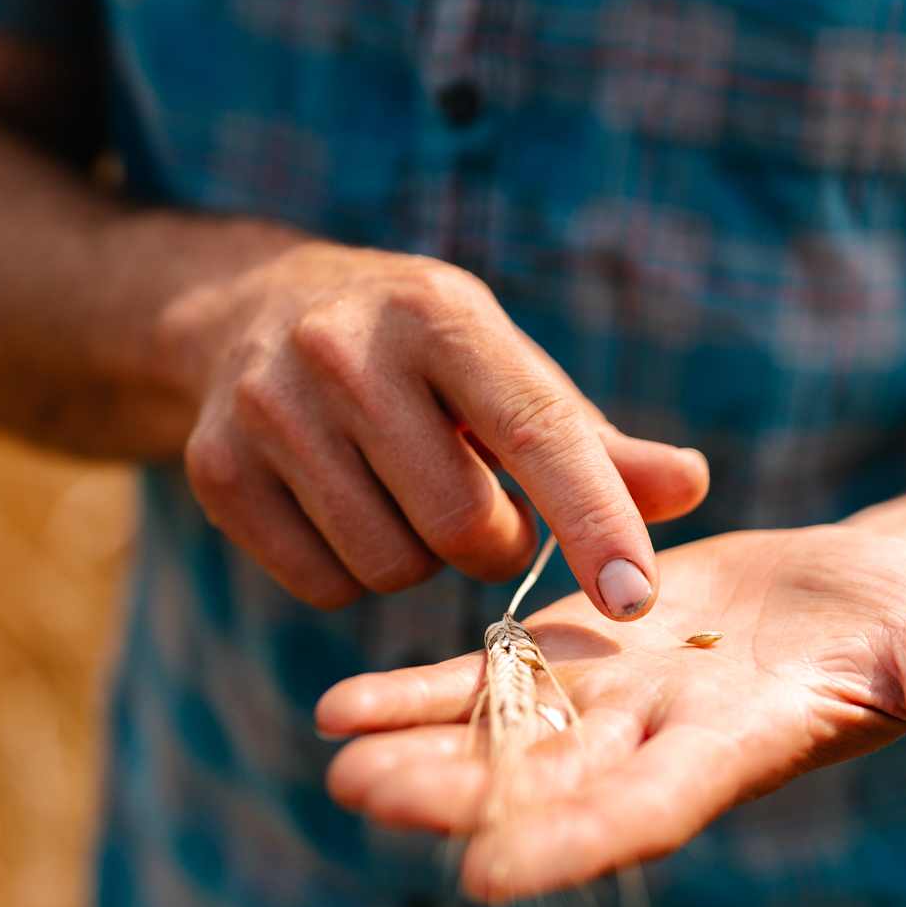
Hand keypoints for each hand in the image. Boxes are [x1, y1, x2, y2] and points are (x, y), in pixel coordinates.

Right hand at [167, 242, 708, 616]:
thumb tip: (691, 487)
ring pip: (389, 567)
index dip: (594, 519)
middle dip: (490, 545)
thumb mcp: (509, 376)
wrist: (252, 310)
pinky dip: (350, 575)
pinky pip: (322, 585)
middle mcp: (344, 349)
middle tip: (475, 504)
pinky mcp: (214, 466)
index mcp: (441, 314)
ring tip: (402, 495)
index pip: (536, 432)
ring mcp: (268, 407)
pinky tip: (343, 510)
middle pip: (461, 529)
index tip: (635, 596)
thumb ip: (599, 447)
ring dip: (419, 560)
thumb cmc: (425, 362)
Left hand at [316, 527, 905, 901]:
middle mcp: (658, 742)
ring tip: (333, 750)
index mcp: (737, 751)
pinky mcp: (586, 656)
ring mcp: (614, 702)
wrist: (866, 600)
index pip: (649, 808)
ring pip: (504, 733)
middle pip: (549, 777)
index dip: (572, 839)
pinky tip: (343, 699)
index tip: (485, 876)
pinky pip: (493, 678)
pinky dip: (424, 687)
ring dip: (421, 743)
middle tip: (359, 794)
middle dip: (459, 790)